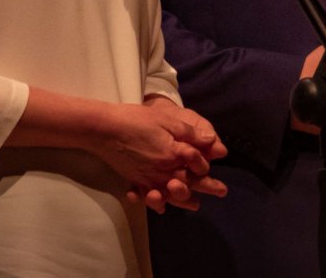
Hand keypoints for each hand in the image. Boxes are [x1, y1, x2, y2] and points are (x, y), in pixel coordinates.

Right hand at [117, 97, 227, 213]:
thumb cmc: (136, 120)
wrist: (103, 129)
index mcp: (174, 154)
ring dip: (184, 199)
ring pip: (171, 194)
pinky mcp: (135, 181)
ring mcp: (148, 179)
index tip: (216, 159)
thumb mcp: (166, 120)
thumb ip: (189, 133)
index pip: (197, 164)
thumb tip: (212, 140)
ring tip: (195, 204)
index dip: (207, 163)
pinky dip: (156, 202)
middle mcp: (163, 171)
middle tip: (222, 190)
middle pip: (189, 181)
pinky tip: (162, 204)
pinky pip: (149, 196)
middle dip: (206, 186)